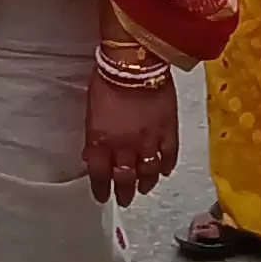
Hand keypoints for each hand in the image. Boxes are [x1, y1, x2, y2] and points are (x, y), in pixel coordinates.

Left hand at [83, 66, 180, 204]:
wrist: (134, 61)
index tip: (102, 196)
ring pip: (148, 173)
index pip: (99, 176)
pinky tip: (164, 170)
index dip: (101, 189)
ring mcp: (149, 140)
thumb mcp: (91, 111)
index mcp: (101, 142)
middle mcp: (125, 147)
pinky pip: (169, 156)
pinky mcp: (168, 130)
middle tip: (124, 199)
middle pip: (125, 179)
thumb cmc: (107, 79)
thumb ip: (94, 137)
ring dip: (146, 183)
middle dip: (124, 193)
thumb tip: (93, 154)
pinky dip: (166, 166)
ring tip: (144, 188)